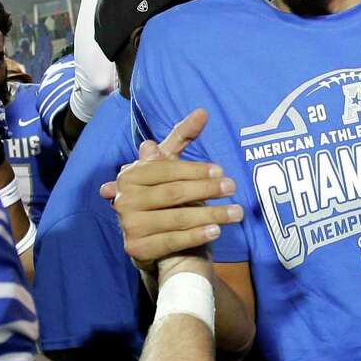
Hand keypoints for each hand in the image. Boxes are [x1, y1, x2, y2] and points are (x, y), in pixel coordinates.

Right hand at [103, 108, 242, 275]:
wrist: (155, 243)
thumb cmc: (166, 198)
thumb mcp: (172, 166)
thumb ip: (183, 138)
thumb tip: (203, 112)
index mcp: (130, 175)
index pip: (167, 170)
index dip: (195, 170)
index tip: (221, 171)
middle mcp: (124, 199)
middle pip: (173, 193)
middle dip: (206, 190)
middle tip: (233, 188)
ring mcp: (128, 225)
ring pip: (176, 218)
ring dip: (210, 214)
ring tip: (236, 212)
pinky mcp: (136, 248)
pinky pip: (172, 240)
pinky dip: (196, 235)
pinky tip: (216, 230)